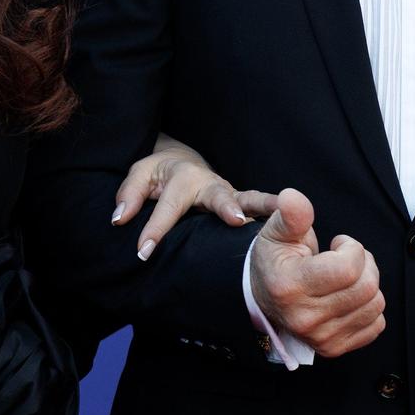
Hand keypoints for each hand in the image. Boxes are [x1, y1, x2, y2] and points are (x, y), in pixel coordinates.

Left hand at [114, 133, 278, 259]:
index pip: (167, 206)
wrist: (181, 163)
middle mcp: (210, 184)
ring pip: (250, 200)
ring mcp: (229, 194)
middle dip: (227, 206)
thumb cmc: (158, 174)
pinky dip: (276, 220)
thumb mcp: (138, 177)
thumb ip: (129, 195)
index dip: (155, 229)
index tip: (144, 251)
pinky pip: (259, 212)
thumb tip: (120, 219)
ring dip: (265, 208)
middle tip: (235, 219)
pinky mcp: (241, 205)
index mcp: (182, 177)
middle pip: (218, 194)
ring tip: (282, 217)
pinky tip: (294, 234)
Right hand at [248, 188, 383, 357]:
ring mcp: (320, 337)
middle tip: (348, 257)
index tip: (339, 243)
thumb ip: (290, 215)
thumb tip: (293, 197)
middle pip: (367, 287)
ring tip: (348, 276)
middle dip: (365, 263)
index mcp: (290, 287)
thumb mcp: (276, 232)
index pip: (348, 268)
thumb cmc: (274, 260)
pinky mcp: (333, 348)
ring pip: (375, 304)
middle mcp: (305, 318)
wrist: (264, 297)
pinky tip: (350, 297)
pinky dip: (369, 307)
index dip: (352, 247)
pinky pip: (376, 325)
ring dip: (369, 283)